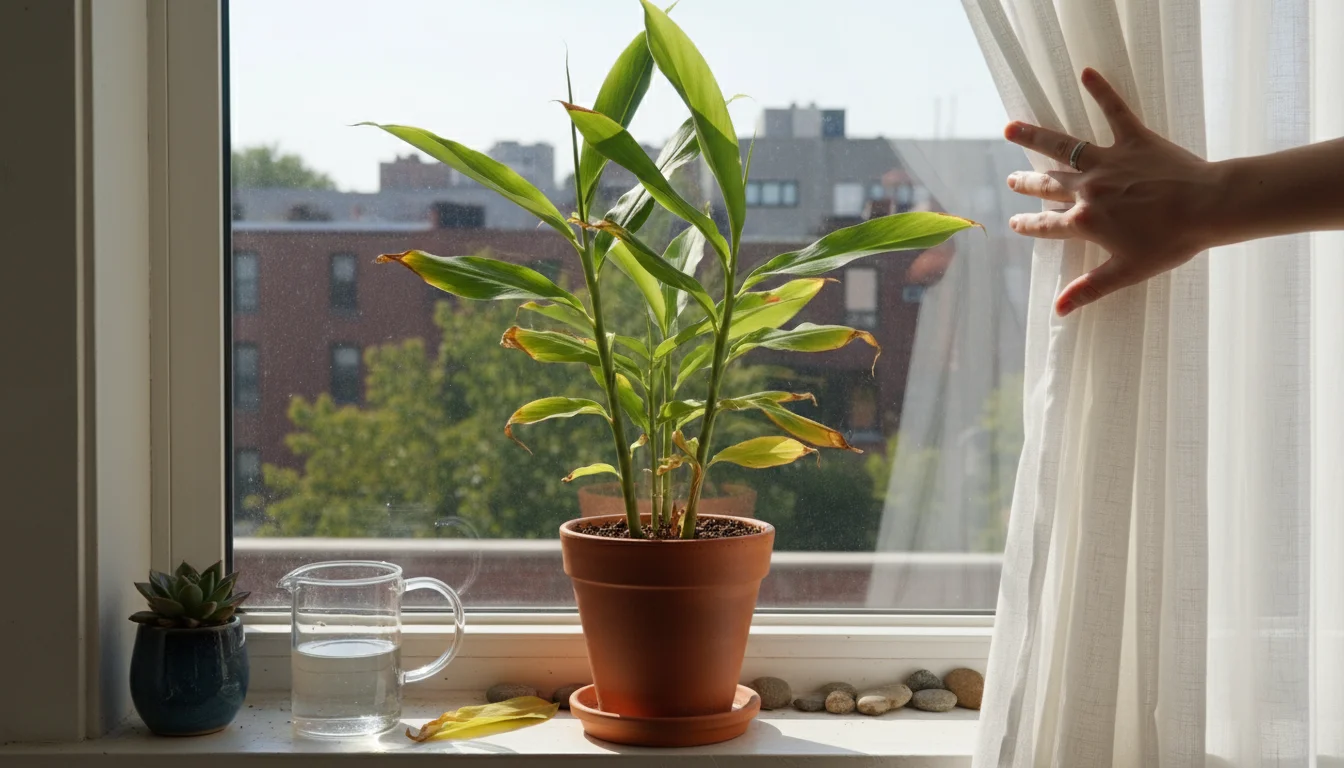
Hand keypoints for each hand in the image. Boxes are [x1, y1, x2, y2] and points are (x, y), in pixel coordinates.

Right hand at [1004, 68, 1223, 315]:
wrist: (1209, 207)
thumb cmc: (1171, 242)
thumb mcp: (1127, 272)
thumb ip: (1089, 289)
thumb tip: (1058, 311)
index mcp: (1085, 222)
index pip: (1045, 226)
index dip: (1027, 226)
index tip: (1015, 224)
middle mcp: (1088, 189)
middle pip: (1046, 184)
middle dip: (1025, 182)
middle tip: (1012, 180)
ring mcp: (1109, 162)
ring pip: (1063, 146)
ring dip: (1034, 137)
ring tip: (1011, 128)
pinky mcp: (1134, 140)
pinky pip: (1114, 111)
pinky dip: (1101, 91)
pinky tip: (1087, 72)